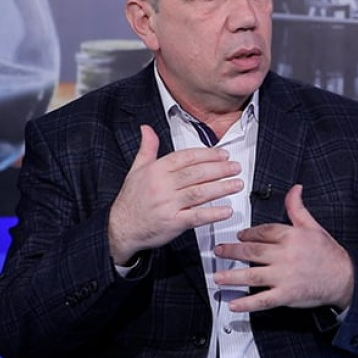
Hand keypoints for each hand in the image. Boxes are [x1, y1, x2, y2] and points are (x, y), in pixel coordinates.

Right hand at [108, 124, 243, 264]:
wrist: (121, 228)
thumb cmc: (131, 200)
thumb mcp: (136, 170)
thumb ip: (147, 148)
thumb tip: (146, 129)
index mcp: (156, 171)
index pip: (186, 157)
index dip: (207, 155)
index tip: (223, 155)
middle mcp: (162, 186)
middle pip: (196, 173)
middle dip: (219, 169)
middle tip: (235, 167)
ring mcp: (168, 205)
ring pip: (199, 192)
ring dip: (221, 187)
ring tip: (237, 183)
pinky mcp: (173, 223)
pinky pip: (196, 216)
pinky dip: (213, 213)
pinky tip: (226, 210)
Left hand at [213, 184, 353, 311]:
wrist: (345, 278)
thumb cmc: (329, 253)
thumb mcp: (313, 226)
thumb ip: (297, 208)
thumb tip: (294, 189)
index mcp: (291, 237)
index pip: (263, 232)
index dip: (248, 233)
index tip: (239, 236)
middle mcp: (285, 256)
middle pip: (252, 252)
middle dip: (232, 251)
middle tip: (219, 251)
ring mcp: (285, 276)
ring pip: (252, 275)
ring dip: (232, 277)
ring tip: (218, 277)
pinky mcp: (287, 295)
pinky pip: (263, 300)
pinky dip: (247, 303)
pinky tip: (234, 304)